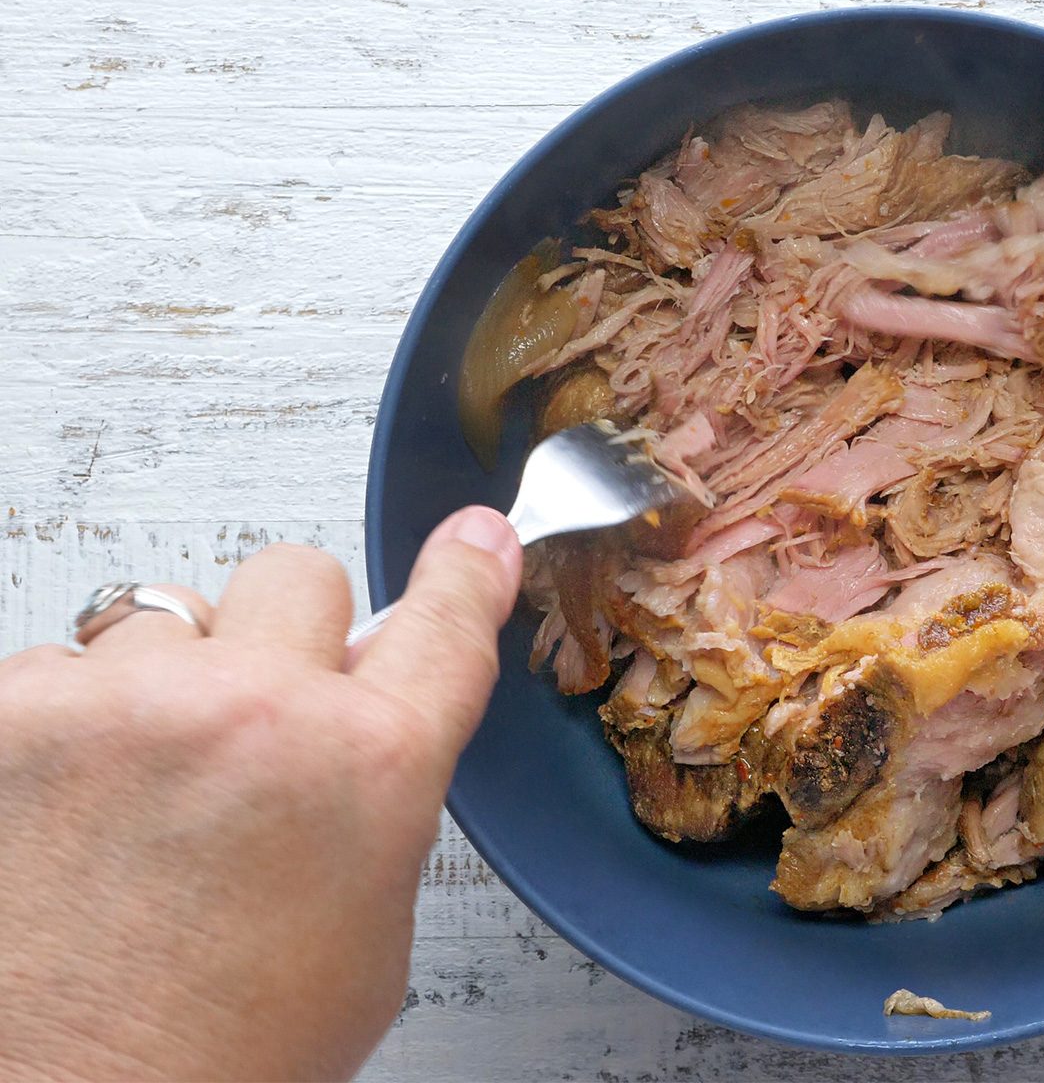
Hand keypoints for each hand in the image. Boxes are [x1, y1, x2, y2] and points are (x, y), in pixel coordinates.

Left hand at [0, 507, 521, 1081]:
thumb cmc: (212, 1054)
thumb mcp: (364, 936)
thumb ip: (377, 795)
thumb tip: (360, 707)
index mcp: (370, 767)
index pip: (442, 622)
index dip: (463, 572)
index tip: (472, 538)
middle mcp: (255, 710)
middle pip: (295, 573)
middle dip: (285, 637)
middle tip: (255, 720)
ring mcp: (124, 703)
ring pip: (165, 615)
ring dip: (166, 680)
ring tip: (140, 794)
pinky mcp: (11, 717)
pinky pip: (55, 664)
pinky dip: (67, 720)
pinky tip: (68, 808)